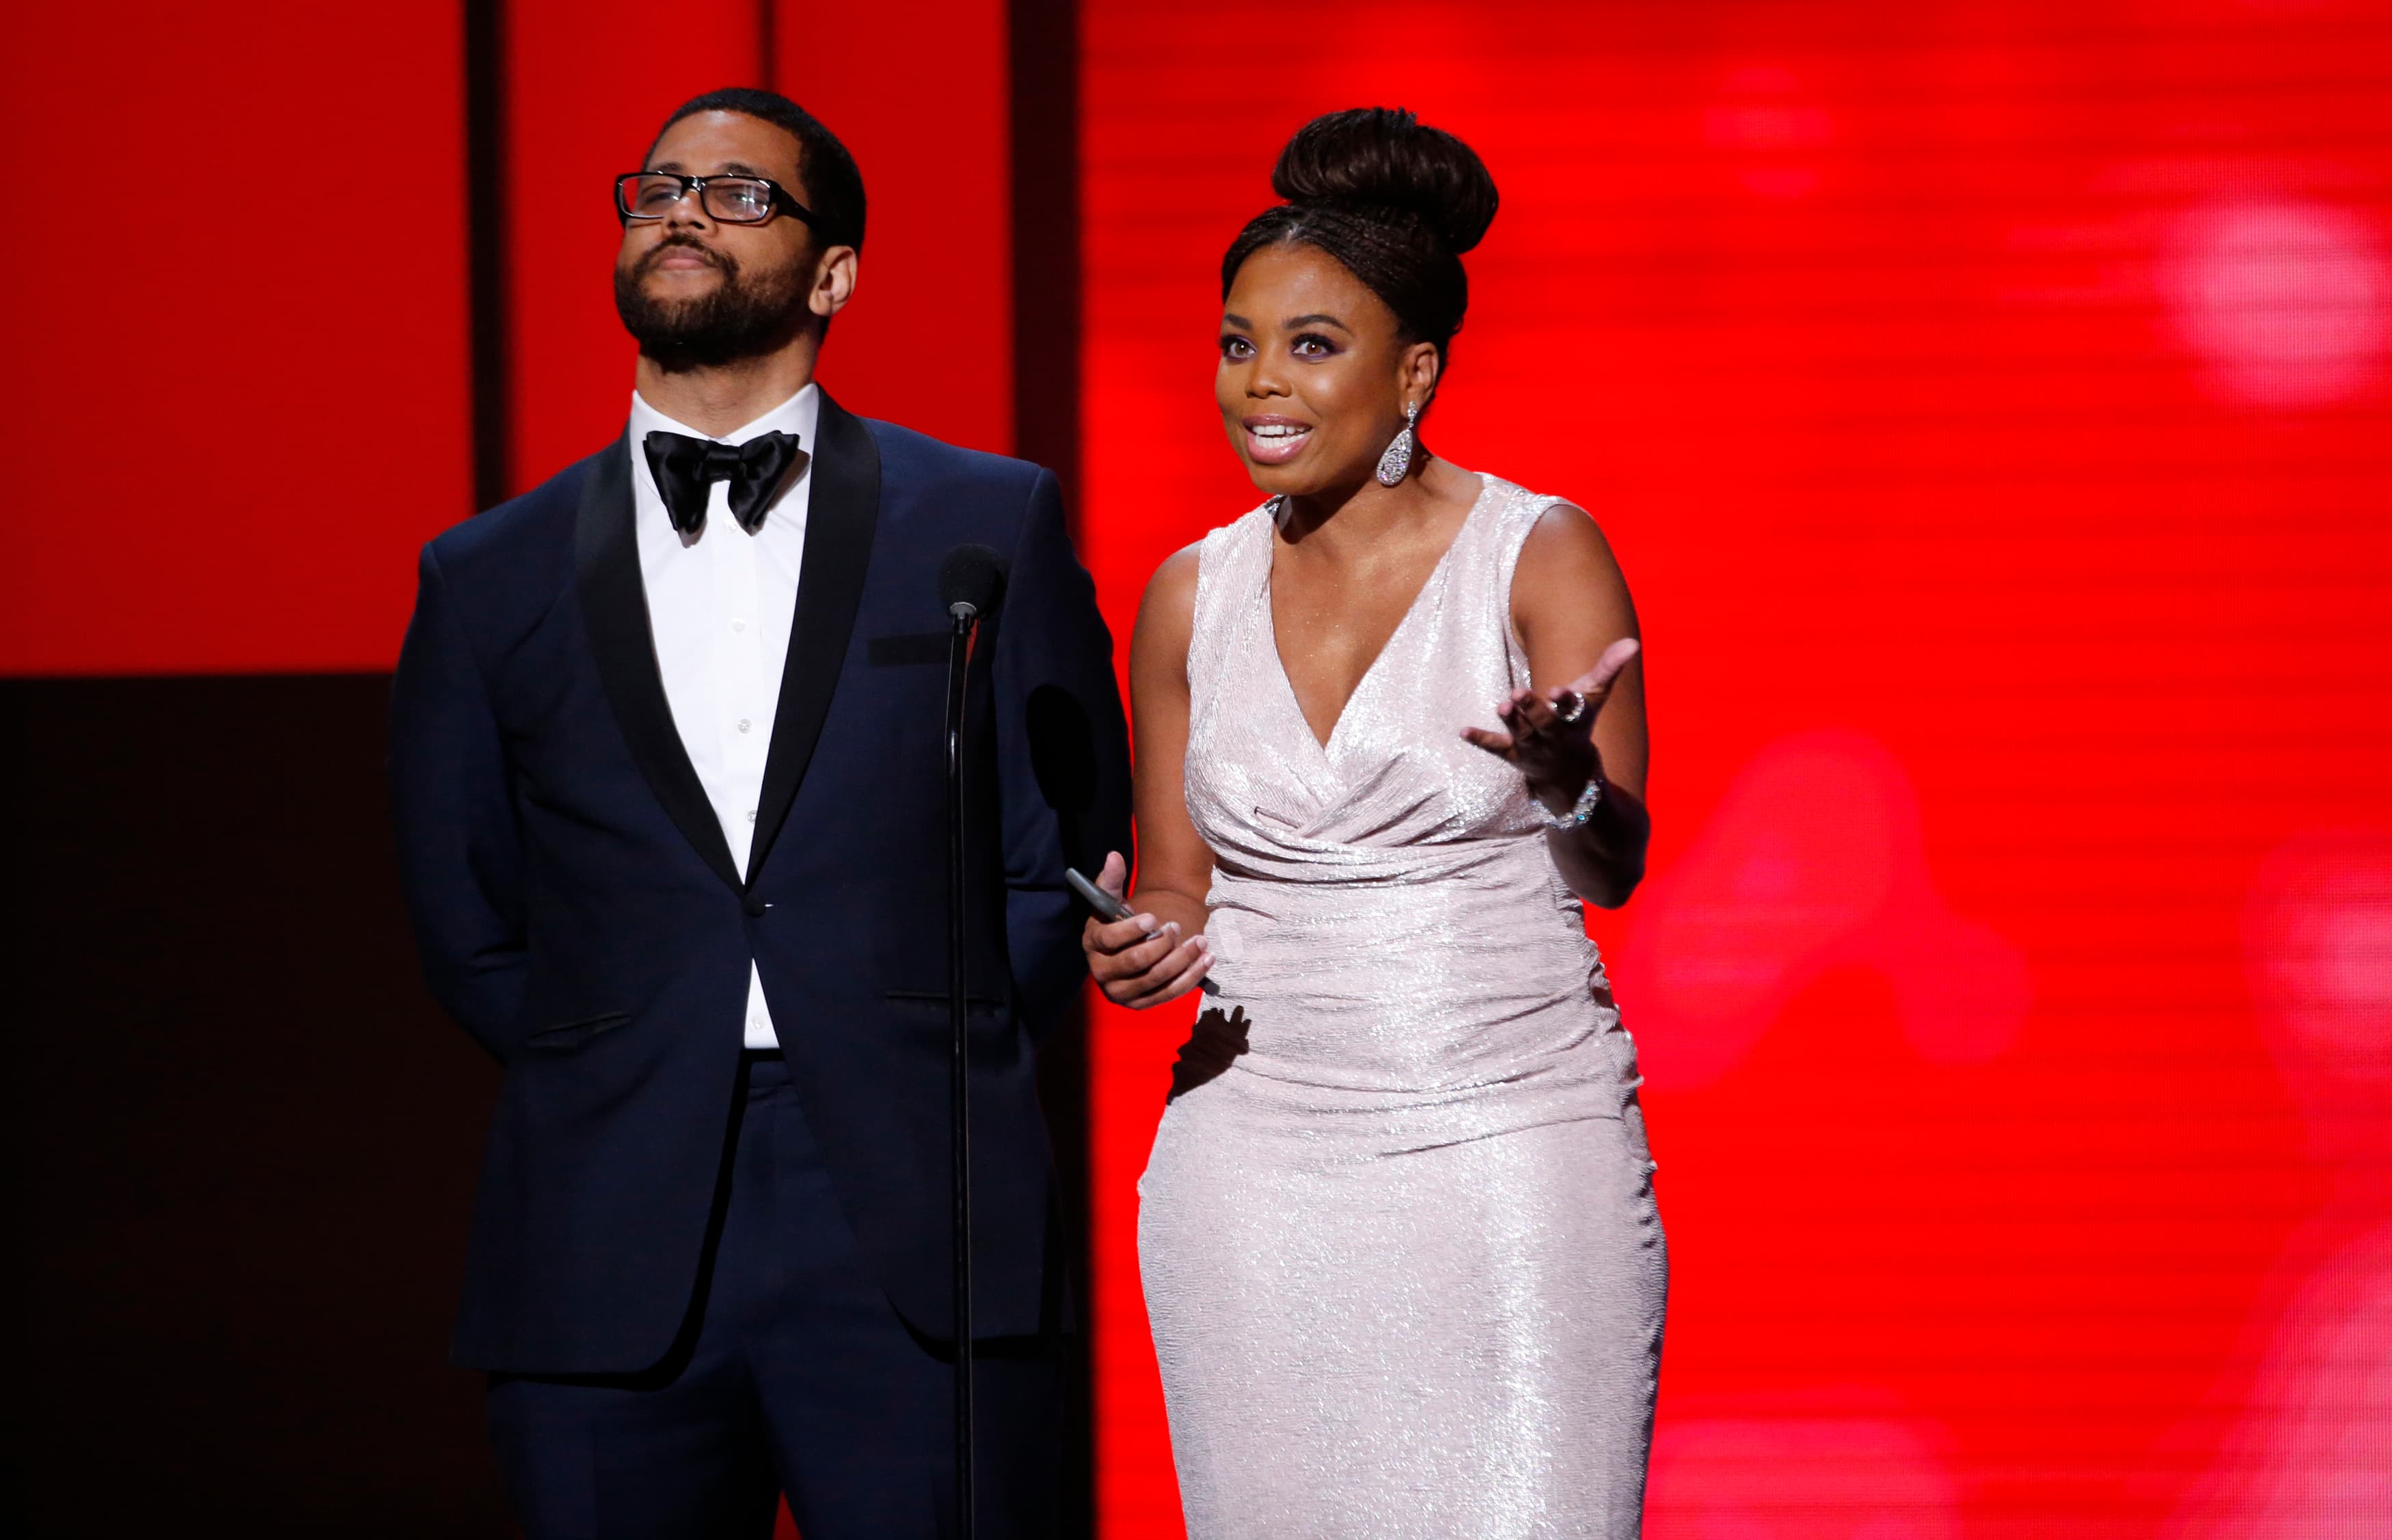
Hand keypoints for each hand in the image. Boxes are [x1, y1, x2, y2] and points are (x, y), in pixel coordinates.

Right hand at [1079, 850, 1213, 1008]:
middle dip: (1161, 944)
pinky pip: (1169, 994)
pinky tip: (1207, 960)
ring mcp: (1121, 993)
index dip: (1131, 929)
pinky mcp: (1141, 1004)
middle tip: (1176, 926)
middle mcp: (1102, 973)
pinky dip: (1191, 977)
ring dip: (1182, 960)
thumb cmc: (1118, 921)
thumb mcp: (1112, 900)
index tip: (1153, 917)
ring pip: (1156, 979)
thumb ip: (1112, 879)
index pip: (1109, 940)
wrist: (1127, 948)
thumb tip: (1114, 856)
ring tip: (1200, 940)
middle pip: (1135, 962)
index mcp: (1092, 945)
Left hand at [1459, 637, 1638, 813]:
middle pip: (1543, 723)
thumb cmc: (1579, 723)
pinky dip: (1480, 739)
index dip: (1565, 700)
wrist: (1569, 774)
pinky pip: (1495, 747)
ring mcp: (1533, 747)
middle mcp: (1554, 736)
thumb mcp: (1594, 697)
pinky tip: (1463, 730)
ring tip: (1501, 705)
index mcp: (1575, 721)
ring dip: (1511, 721)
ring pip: (1520, 734)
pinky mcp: (1513, 754)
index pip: (1572, 709)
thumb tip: (1632, 642)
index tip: (1557, 690)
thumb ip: (1609, 668)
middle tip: (1516, 693)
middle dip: (1532, 709)